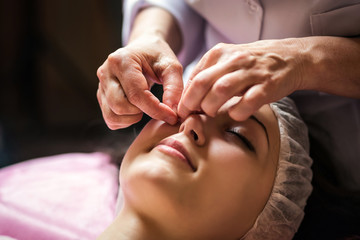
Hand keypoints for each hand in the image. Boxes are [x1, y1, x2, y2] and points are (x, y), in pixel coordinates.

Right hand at [97, 34, 182, 128]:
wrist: (143, 49)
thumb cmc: (157, 56)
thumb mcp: (171, 66)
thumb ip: (174, 87)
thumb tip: (172, 111)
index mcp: (122, 61)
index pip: (136, 94)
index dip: (155, 110)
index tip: (172, 117)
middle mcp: (106, 72)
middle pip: (120, 106)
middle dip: (142, 112)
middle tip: (157, 106)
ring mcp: (100, 85)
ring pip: (112, 116)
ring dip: (132, 118)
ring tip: (146, 106)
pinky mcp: (101, 96)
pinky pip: (110, 119)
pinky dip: (125, 122)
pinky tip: (137, 110)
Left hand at [178, 39, 304, 120]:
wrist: (290, 58)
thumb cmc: (252, 64)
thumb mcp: (227, 61)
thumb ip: (208, 74)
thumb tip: (187, 97)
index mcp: (220, 53)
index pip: (194, 76)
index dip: (185, 97)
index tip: (182, 110)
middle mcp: (234, 60)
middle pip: (202, 82)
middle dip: (191, 103)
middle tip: (189, 116)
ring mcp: (252, 72)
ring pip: (221, 90)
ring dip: (211, 106)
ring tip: (211, 114)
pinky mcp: (268, 86)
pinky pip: (247, 102)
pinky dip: (237, 111)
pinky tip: (234, 113)